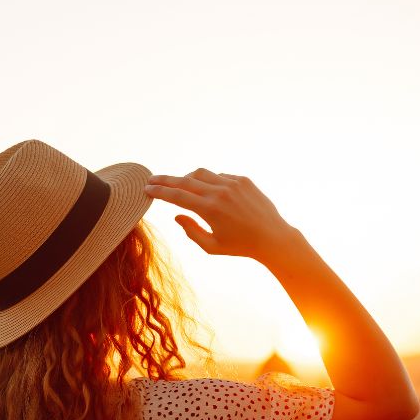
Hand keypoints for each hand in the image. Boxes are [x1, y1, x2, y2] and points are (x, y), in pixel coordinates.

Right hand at [144, 170, 300, 262]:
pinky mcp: (243, 180)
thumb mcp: (211, 246)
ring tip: (181, 185)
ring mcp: (232, 183)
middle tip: (152, 179)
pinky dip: (209, 181)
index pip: (177, 195)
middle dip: (165, 179)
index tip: (147, 189)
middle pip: (184, 180)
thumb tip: (177, 215)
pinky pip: (219, 176)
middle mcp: (220, 192)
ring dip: (188, 178)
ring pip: (201, 173)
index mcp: (209, 209)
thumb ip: (190, 231)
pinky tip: (208, 191)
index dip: (159, 191)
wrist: (272, 237)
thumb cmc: (240, 246)